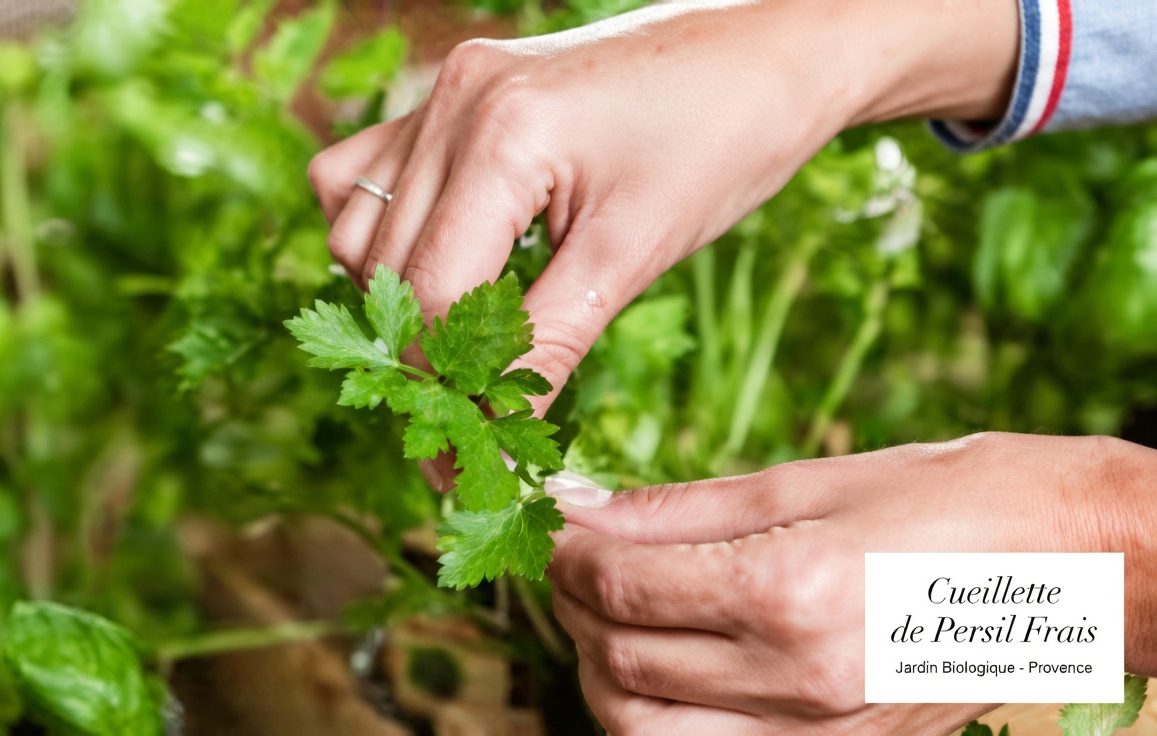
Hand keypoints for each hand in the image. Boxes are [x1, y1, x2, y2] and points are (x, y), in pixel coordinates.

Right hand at [309, 0, 1017, 416]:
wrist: (767, 50)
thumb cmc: (725, 139)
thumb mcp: (636, 253)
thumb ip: (548, 344)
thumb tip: (495, 437)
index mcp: (501, 133)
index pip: (430, 292)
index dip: (443, 386)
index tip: (464, 458)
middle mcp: (453, 101)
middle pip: (384, 267)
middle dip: (421, 356)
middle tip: (467, 423)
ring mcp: (444, 90)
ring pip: (358, 224)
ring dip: (396, 296)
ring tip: (462, 346)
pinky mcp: (451, 93)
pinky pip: (367, 173)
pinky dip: (386, 234)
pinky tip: (444, 264)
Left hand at [545, 432, 1156, 734]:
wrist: (1080, 565)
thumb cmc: (955, 500)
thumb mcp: (810, 481)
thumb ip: (680, 507)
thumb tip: (582, 508)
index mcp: (791, 591)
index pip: (621, 587)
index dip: (566, 555)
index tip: (557, 524)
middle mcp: (798, 680)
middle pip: (620, 663)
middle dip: (574, 610)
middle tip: (577, 562)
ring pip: (646, 733)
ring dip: (603, 674)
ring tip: (612, 617)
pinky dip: (661, 718)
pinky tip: (666, 665)